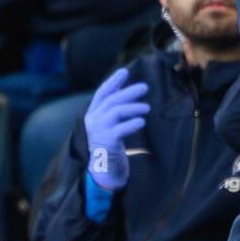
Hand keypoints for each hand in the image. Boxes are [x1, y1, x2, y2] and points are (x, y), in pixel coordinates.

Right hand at [84, 66, 149, 191]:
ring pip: (116, 111)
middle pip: (112, 100)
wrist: (104, 169)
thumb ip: (115, 107)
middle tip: (145, 87)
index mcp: (92, 113)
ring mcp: (98, 131)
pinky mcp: (106, 143)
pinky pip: (120, 129)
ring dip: (133, 107)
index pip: (102, 92)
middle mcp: (93, 120)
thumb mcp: (109, 123)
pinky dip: (132, 123)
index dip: (113, 81)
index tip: (125, 71)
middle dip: (129, 91)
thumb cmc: (110, 143)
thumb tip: (129, 88)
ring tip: (147, 108)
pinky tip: (141, 122)